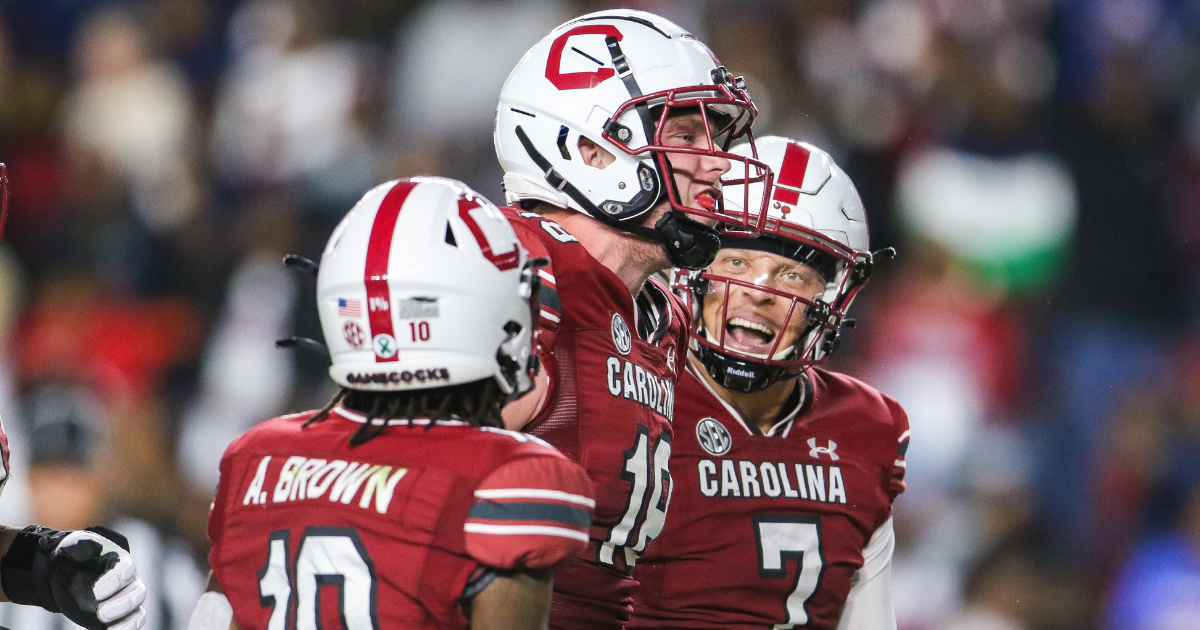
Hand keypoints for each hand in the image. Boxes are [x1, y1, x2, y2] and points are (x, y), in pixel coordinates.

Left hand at [0, 525, 147, 629]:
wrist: (63, 577)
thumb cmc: (69, 558)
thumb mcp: (69, 547)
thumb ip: (81, 545)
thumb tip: (96, 548)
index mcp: (119, 561)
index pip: (126, 569)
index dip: (115, 581)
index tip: (96, 591)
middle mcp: (128, 581)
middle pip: (138, 593)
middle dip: (122, 604)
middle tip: (100, 613)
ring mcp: (125, 600)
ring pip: (139, 612)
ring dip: (126, 621)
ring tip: (103, 621)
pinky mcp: (120, 617)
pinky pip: (133, 625)